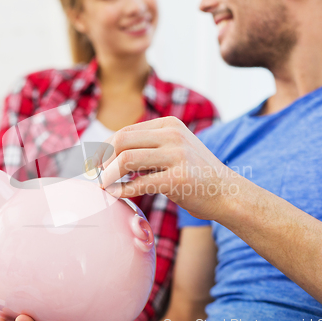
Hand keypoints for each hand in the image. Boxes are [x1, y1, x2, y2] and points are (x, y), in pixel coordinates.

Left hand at [97, 116, 236, 220]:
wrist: (228, 193)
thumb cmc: (195, 175)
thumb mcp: (175, 149)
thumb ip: (148, 147)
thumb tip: (108, 156)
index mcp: (169, 125)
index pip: (125, 131)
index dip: (103, 148)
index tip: (93, 163)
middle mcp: (173, 135)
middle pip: (121, 141)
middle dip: (102, 159)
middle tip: (96, 176)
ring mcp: (177, 155)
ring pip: (126, 159)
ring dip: (108, 175)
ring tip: (104, 186)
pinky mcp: (179, 178)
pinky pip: (139, 183)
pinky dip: (122, 190)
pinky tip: (116, 195)